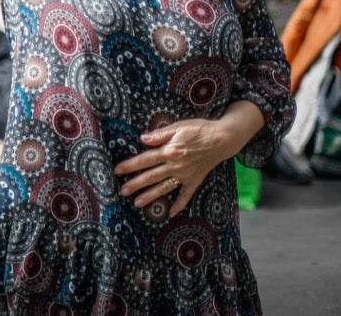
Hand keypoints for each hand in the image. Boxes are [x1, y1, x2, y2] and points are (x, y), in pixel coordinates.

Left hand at [114, 115, 247, 216]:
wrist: (222, 139)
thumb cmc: (199, 129)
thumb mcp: (178, 127)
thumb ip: (159, 135)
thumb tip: (142, 139)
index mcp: (169, 151)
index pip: (145, 159)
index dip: (130, 165)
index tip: (117, 170)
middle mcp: (175, 165)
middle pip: (151, 176)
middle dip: (135, 184)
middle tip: (122, 191)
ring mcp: (185, 175)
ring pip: (164, 187)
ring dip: (151, 196)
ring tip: (137, 203)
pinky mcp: (195, 180)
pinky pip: (186, 195)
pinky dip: (179, 204)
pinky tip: (171, 213)